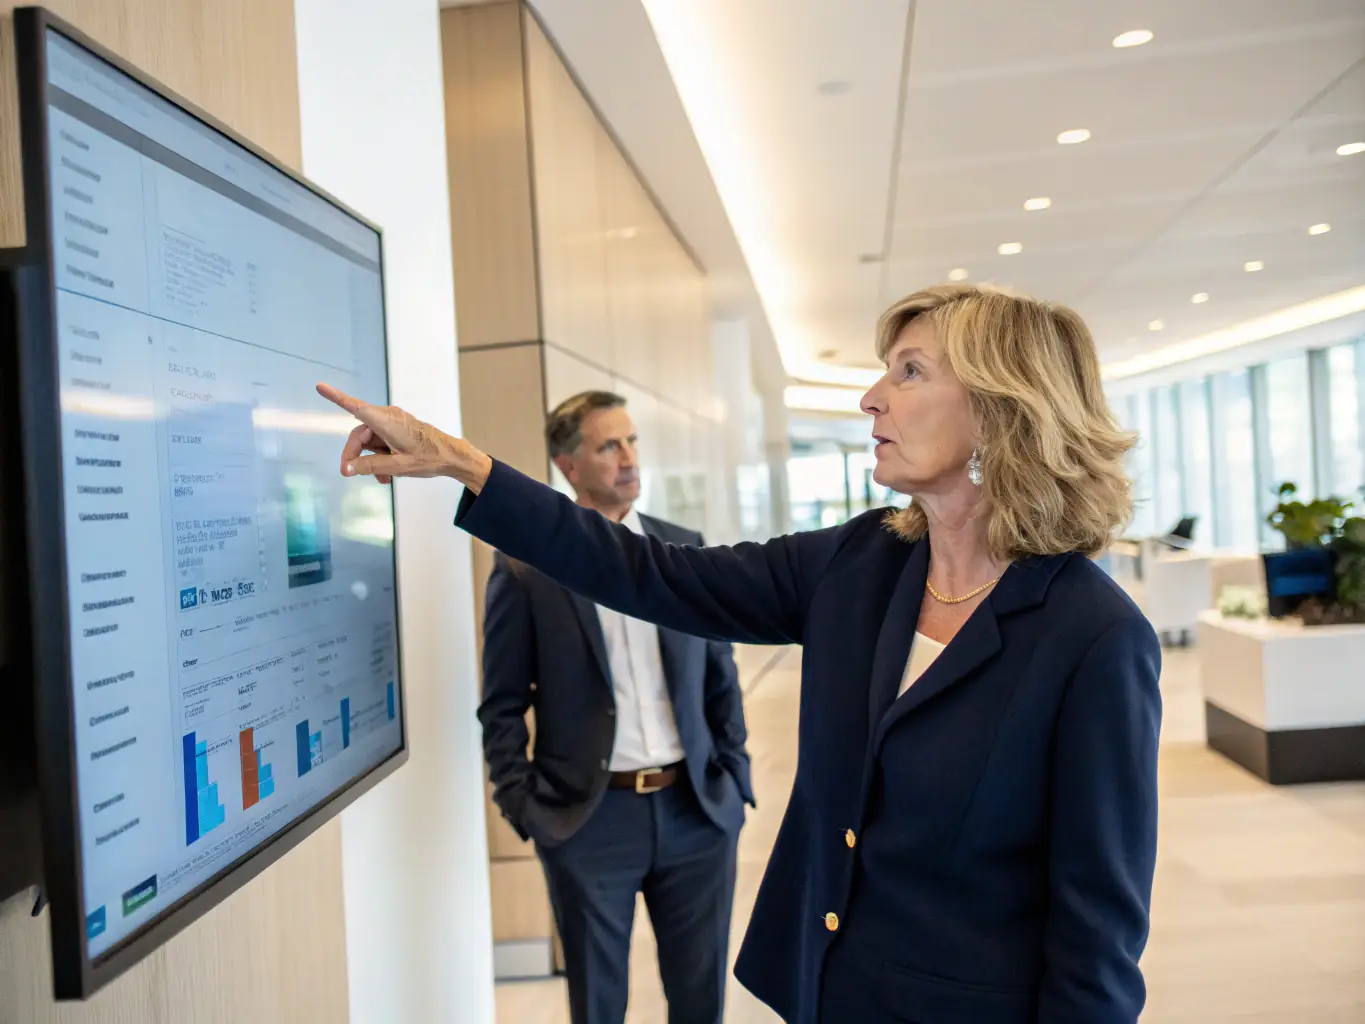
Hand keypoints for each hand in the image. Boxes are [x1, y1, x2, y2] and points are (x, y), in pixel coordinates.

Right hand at [315, 383, 492, 490]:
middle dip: (354, 454)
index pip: (356, 407)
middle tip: (348, 473)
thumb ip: (370, 466)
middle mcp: (388, 417)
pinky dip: (380, 456)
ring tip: (381, 479)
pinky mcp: (398, 430)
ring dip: (370, 459)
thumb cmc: (429, 458)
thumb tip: (347, 468)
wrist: (452, 457)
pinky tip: (386, 474)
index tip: (320, 386)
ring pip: (370, 441)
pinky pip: (381, 442)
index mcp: (387, 422)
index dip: (336, 398)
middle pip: (359, 434)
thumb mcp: (397, 466)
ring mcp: (394, 423)